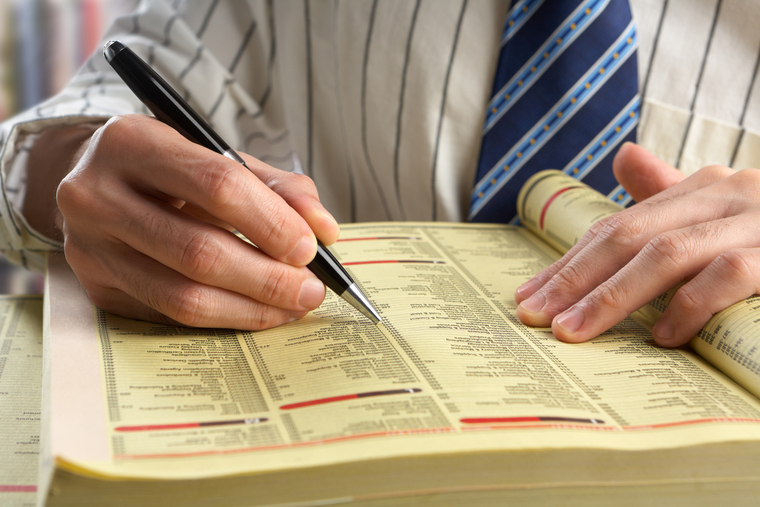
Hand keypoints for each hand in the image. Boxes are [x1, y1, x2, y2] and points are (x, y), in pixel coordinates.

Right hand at [54, 114, 338, 329]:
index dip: (271, 222)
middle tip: (309, 290)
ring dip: (251, 307)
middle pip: (199, 251)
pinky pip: (170, 314)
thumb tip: (325, 231)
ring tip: (292, 305)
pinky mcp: (95, 286)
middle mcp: (96, 194)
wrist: (94, 182)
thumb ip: (277, 188)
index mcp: (133, 142)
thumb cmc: (169, 169)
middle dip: (268, 277)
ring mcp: (89, 246)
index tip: (310, 248)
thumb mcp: (219, 158)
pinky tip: (255, 311)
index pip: (217, 186)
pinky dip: (224, 317)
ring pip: (183, 295)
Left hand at [515, 142, 759, 346]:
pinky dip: (690, 305)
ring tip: (573, 333)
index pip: (618, 224)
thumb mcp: (724, 208)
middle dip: (574, 277)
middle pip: (628, 235)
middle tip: (533, 314)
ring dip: (613, 297)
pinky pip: (728, 275)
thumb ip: (673, 193)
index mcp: (703, 188)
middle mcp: (725, 194)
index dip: (569, 260)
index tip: (529, 295)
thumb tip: (623, 156)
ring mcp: (758, 220)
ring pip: (667, 254)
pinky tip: (663, 337)